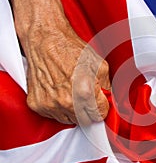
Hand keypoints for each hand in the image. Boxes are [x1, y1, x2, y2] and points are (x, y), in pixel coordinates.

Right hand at [9, 0, 110, 124]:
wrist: (45, 41)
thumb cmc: (71, 50)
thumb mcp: (100, 65)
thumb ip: (107, 86)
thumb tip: (109, 99)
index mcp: (85, 92)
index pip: (100, 115)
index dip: (102, 108)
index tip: (99, 103)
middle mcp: (67, 101)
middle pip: (86, 121)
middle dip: (89, 111)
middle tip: (87, 97)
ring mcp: (51, 105)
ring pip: (70, 120)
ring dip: (74, 111)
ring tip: (72, 93)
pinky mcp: (38, 105)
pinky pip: (54, 116)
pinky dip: (59, 108)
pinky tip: (60, 93)